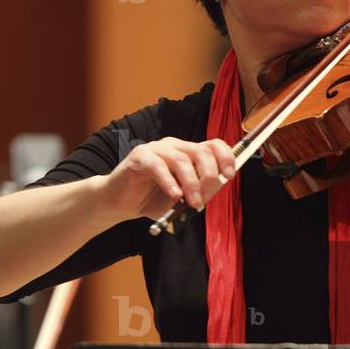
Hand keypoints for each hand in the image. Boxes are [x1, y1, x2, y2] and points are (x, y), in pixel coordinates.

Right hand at [98, 137, 235, 220]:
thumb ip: (200, 190)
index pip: (213, 145)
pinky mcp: (139, 156)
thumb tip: (218, 185)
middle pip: (201, 151)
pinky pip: (158, 165)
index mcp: (188, 152)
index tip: (230, 175)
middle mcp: (175, 146)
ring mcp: (156, 149)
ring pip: (181, 159)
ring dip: (191, 184)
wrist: (120, 203)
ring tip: (192, 203)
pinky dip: (169, 181)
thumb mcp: (183, 197)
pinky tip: (174, 195)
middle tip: (205, 198)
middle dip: (209, 175)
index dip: (225, 157)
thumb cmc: (152, 198)